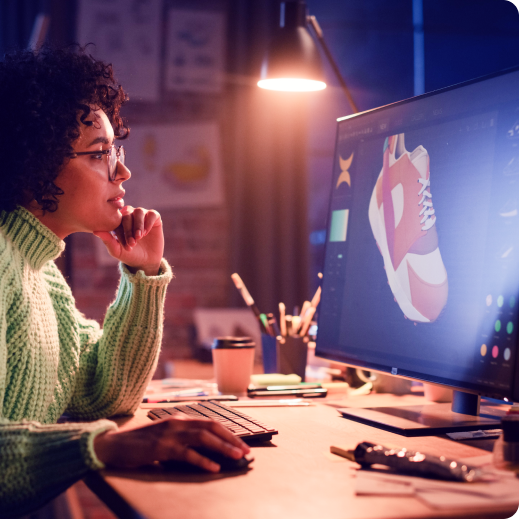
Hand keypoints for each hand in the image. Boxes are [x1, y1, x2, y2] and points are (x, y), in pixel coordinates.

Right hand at [93, 415, 250, 471]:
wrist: (114, 445)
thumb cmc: (141, 443)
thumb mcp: (166, 435)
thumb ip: (184, 438)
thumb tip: (207, 450)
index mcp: (180, 419)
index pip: (211, 422)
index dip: (228, 433)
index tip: (242, 443)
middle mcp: (178, 422)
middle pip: (211, 427)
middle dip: (231, 439)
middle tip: (246, 451)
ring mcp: (170, 434)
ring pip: (203, 438)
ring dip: (222, 447)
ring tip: (236, 456)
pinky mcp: (161, 447)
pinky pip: (186, 453)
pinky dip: (202, 460)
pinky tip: (213, 467)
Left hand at [94, 206, 163, 275]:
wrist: (146, 262)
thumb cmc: (129, 255)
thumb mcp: (117, 251)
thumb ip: (108, 240)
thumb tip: (95, 231)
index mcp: (119, 221)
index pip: (118, 219)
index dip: (122, 231)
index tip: (125, 244)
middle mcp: (130, 216)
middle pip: (128, 213)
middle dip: (130, 228)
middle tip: (133, 242)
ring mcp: (142, 216)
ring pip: (139, 212)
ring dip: (139, 225)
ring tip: (139, 237)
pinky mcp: (154, 219)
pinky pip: (152, 214)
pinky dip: (148, 222)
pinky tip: (147, 233)